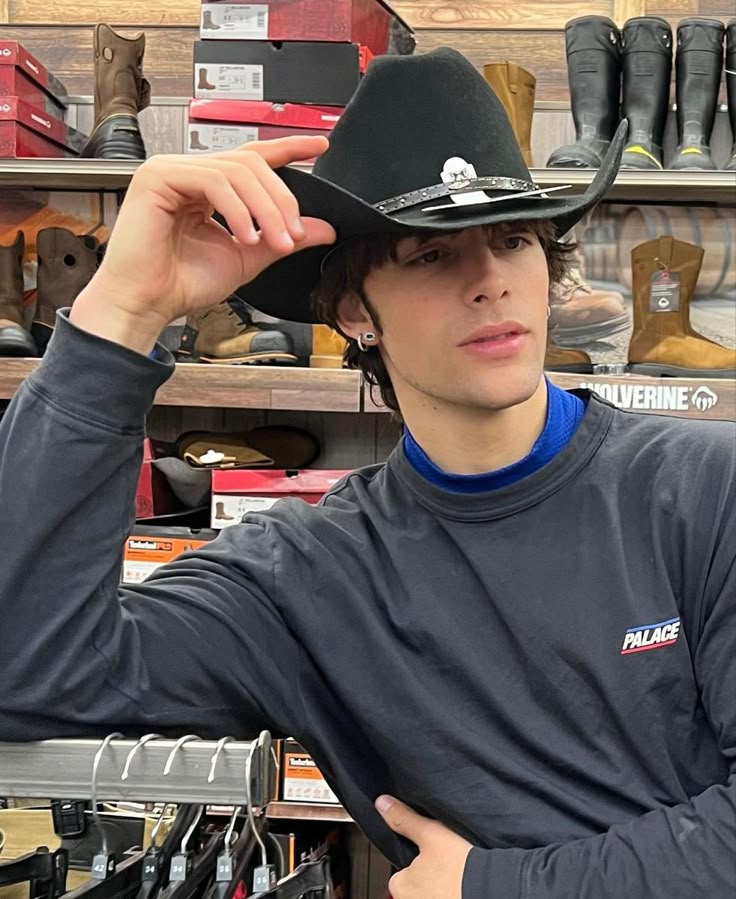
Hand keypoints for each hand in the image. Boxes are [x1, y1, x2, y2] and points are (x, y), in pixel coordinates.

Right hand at [70, 135, 335, 351]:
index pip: (251, 158)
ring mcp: (170, 170)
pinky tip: (245, 237)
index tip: (319, 146)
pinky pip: (213, 181)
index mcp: (206, 187)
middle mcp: (188, 172)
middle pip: (251, 164)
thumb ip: (281, 238)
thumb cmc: (182, 284)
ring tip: (276, 242)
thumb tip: (322, 228)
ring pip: (237, 171)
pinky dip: (237, 210)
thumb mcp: (247, 257)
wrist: (147, 304)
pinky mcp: (158, 177)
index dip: (287, 148)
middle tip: (295, 235)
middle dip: (281, 200)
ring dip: (265, 209)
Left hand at [376, 795, 472, 898]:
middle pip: (416, 885)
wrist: (492, 888)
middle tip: (448, 864)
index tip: (434, 856)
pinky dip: (453, 893)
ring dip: (442, 887)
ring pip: (432, 894)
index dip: (417, 861)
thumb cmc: (461, 866)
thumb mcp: (430, 833)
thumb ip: (404, 819)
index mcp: (400, 887)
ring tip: (458, 874)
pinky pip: (446, 896)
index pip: (401, 873)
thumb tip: (382, 803)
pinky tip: (463, 885)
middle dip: (429, 876)